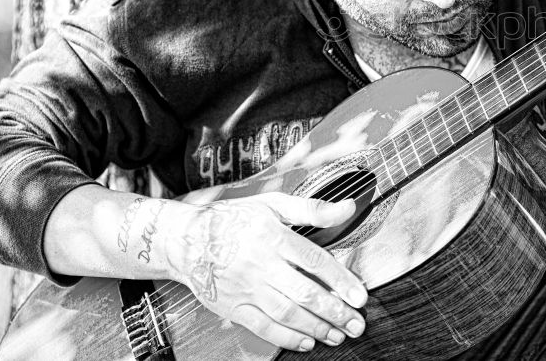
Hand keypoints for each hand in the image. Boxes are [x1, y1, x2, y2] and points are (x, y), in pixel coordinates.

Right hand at [164, 193, 365, 351]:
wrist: (186, 240)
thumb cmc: (232, 219)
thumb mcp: (272, 204)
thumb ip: (312, 209)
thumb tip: (347, 208)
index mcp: (273, 237)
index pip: (315, 261)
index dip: (340, 281)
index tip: (360, 296)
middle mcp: (260, 265)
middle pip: (304, 293)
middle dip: (335, 312)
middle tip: (356, 323)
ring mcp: (246, 289)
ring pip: (287, 314)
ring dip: (317, 327)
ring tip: (339, 334)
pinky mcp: (233, 307)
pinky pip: (263, 328)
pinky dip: (287, 338)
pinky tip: (307, 341)